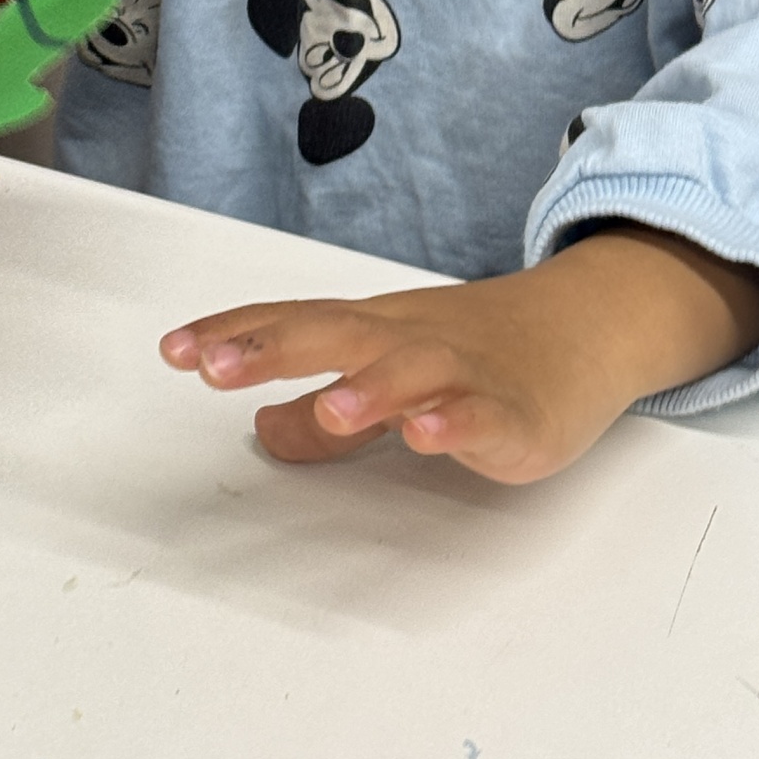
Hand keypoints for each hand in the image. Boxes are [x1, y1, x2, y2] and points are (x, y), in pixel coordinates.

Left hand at [160, 226, 758, 484]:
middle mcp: (410, 342)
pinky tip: (426, 436)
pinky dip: (453, 422)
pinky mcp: (515, 413)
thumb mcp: (390, 377)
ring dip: (369, 388)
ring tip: (328, 407)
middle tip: (212, 364)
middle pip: (338, 333)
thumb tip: (261, 429)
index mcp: (372, 332)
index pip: (293, 322)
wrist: (584, 330)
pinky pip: (482, 415)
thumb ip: (321, 410)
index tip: (173, 348)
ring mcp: (464, 374)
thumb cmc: (477, 353)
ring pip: (412, 371)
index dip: (235, 334)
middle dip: (273, 347)